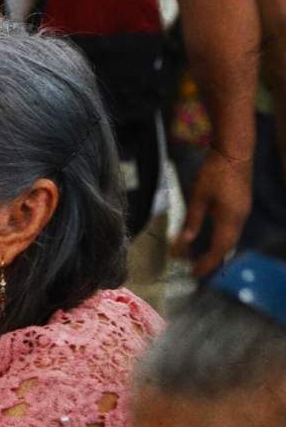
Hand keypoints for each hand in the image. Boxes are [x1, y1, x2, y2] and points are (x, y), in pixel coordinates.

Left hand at [172, 147, 253, 276]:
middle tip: (194, 269)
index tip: (194, 274)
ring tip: (198, 257)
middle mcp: (239, 219)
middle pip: (226, 247)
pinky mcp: (241, 206)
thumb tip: (184, 243)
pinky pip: (232, 230)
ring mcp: (242, 212)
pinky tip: (209, 239)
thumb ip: (191, 222)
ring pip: (230, 239)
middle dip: (210, 260)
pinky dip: (220, 239)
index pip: (218, 249)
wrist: (234, 152)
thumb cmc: (214, 173)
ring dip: (216, 250)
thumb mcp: (198, 198)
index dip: (206, 263)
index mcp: (229, 219)